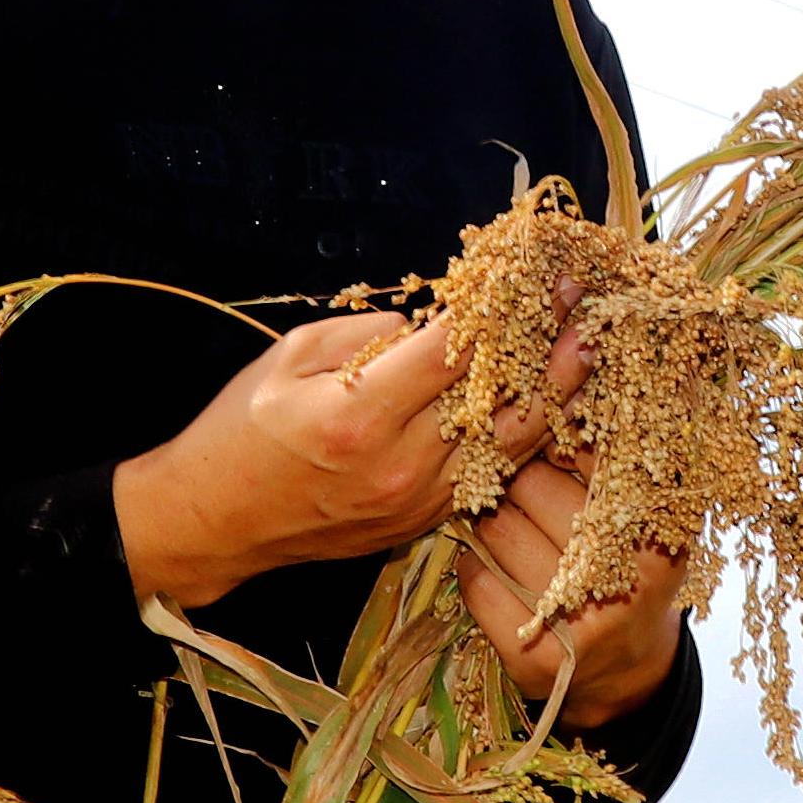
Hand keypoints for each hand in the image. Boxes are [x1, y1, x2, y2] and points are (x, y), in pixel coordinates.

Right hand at [113, 312, 577, 609]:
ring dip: (553, 400)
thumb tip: (429, 324)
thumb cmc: (240, 432)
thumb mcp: (288, 359)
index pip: (456, 355)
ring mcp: (416, 500)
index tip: (543, 279)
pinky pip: (487, 475)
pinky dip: (520, 440)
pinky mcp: (421, 522)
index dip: (508, 314)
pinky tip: (547, 407)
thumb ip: (365, 335)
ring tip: (587, 355)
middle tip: (589, 315)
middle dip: (550, 356)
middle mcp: (399, 463)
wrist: (214, 522)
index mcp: (360, 414)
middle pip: (500, 404)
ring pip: (507, 447)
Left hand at [458, 458, 689, 727]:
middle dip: (516, 477)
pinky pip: (476, 579)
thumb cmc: (626, 567)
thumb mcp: (641, 515)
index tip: (549, 442)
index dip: (558, 437)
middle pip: (531, 482)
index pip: (588, 451)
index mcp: (657, 530)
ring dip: (492, 520)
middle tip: (521, 487)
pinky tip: (498, 570)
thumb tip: (556, 397)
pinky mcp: (536, 656)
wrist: (626, 667)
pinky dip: (476, 566)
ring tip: (511, 528)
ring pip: (497, 529)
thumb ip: (609, 461)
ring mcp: (579, 621)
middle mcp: (624, 576)